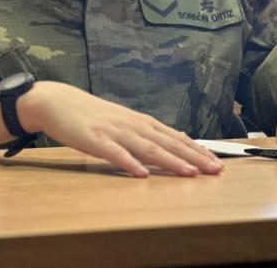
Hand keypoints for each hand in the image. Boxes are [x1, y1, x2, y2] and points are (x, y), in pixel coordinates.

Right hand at [19, 81, 223, 177]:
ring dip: (170, 161)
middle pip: (169, 143)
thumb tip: (180, 138)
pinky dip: (130, 164)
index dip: (198, 151)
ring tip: (189, 173)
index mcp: (142, 123)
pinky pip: (115, 154)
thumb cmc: (94, 116)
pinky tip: (142, 174)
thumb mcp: (127, 121)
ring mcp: (116, 132)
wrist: (60, 102)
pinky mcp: (96, 140)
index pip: (177, 138)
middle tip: (215, 170)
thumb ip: (152, 132)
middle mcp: (134, 125)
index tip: (217, 163)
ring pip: (148, 148)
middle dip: (194, 157)